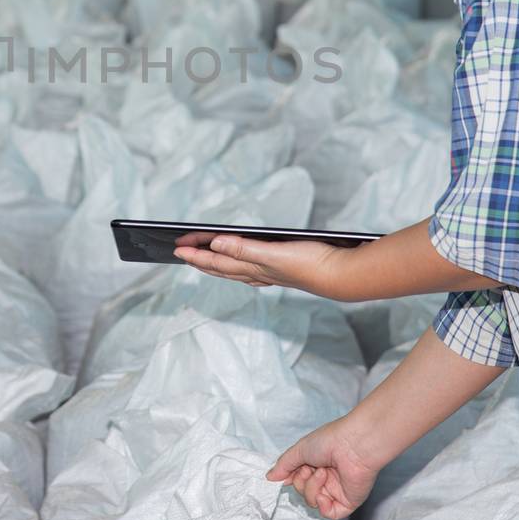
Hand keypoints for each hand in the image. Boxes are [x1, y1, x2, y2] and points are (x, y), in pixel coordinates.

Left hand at [171, 233, 349, 297]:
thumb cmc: (311, 263)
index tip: (176, 246)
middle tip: (180, 251)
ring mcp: (271, 273)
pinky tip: (243, 265)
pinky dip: (240, 264)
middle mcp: (259, 273)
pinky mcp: (283, 269)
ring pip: (236, 269)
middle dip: (200, 259)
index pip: (217, 261)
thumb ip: (244, 249)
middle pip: (222, 267)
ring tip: (203, 258)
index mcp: (254, 268)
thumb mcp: (274, 253)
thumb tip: (214, 244)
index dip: (196, 254)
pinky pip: (251, 268)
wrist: (342, 275)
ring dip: (217, 263)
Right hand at [266, 414, 381, 519]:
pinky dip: (323, 506)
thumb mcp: (300, 450)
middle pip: (303, 492)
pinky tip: (325, 495)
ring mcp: (337, 490)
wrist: (354, 444)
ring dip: (312, 489)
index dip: (291, 478)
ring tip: (322, 473)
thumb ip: (284, 465)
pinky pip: (329, 513)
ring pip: (314, 502)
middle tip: (309, 468)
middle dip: (301, 482)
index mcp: (317, 464)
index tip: (287, 474)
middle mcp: (327, 478)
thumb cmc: (330, 440)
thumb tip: (270, 478)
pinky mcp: (348, 501)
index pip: (297, 479)